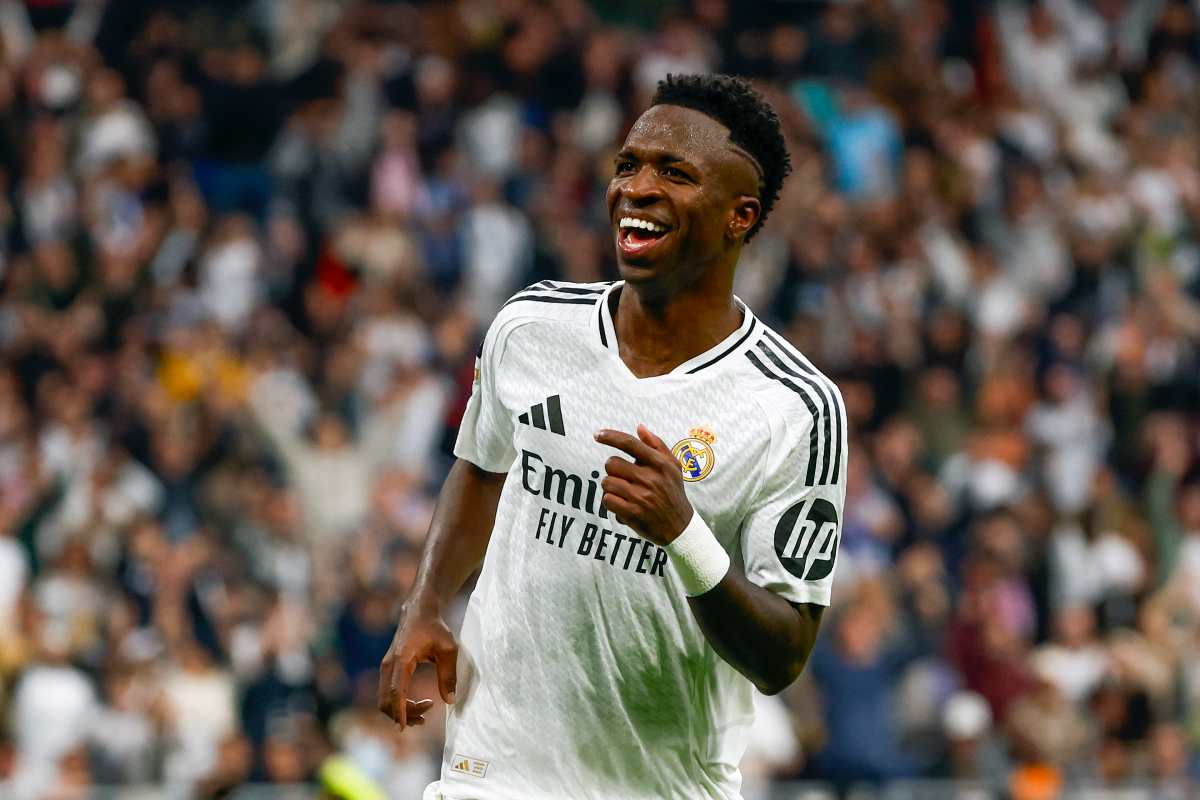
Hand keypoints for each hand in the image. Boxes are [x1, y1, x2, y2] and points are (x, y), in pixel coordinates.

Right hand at [377, 604, 457, 729]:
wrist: (419, 611)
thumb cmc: (435, 628)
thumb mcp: (448, 649)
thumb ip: (448, 675)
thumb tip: (449, 701)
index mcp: (402, 659)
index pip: (396, 691)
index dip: (399, 711)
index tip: (403, 728)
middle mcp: (389, 665)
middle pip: (386, 700)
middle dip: (403, 714)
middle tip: (427, 713)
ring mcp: (385, 667)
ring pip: (384, 699)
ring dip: (400, 711)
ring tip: (424, 712)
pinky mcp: (387, 670)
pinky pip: (387, 693)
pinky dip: (398, 704)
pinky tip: (416, 704)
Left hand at [594, 424, 692, 545]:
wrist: (680, 527)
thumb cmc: (673, 492)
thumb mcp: (673, 467)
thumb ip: (657, 445)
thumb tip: (640, 427)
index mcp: (660, 464)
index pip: (630, 444)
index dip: (611, 437)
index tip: (597, 434)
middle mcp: (650, 478)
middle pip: (612, 464)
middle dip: (613, 470)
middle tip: (623, 478)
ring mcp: (641, 496)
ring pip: (607, 482)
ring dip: (611, 488)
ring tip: (624, 494)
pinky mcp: (633, 513)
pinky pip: (607, 500)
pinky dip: (611, 503)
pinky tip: (623, 506)